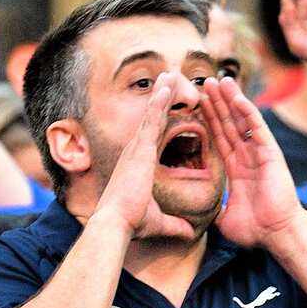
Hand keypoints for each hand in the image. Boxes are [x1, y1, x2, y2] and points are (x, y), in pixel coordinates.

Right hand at [94, 74, 195, 240]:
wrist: (117, 223)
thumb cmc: (132, 223)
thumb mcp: (159, 222)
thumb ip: (175, 225)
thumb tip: (189, 233)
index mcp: (139, 166)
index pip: (154, 138)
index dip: (162, 121)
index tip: (170, 107)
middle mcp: (136, 153)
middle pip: (152, 120)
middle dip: (161, 99)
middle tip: (170, 79)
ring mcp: (136, 149)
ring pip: (152, 115)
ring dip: (162, 94)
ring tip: (171, 74)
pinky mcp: (139, 149)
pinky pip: (151, 120)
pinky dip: (159, 102)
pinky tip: (167, 85)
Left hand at [201, 75, 299, 247]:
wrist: (277, 234)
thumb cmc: (256, 229)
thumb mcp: (225, 219)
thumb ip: (214, 210)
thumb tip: (199, 216)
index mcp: (237, 169)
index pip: (220, 138)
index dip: (209, 120)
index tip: (197, 104)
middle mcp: (247, 157)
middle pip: (229, 124)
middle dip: (217, 104)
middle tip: (205, 83)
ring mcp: (259, 153)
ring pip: (242, 121)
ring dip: (231, 100)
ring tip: (220, 80)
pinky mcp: (270, 153)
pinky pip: (256, 128)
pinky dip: (247, 112)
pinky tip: (237, 97)